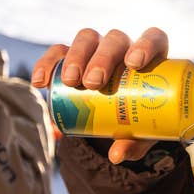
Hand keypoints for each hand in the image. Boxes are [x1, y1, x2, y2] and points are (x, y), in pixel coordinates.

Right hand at [31, 27, 168, 162]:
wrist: (120, 120)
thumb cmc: (141, 121)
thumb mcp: (143, 133)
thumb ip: (135, 143)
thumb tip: (116, 155)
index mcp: (152, 59)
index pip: (153, 38)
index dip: (145, 45)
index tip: (134, 64)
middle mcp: (125, 48)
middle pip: (115, 39)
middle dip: (102, 58)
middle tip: (93, 83)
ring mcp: (98, 49)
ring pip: (88, 38)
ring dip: (77, 56)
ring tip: (70, 81)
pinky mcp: (73, 56)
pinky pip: (58, 51)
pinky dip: (47, 63)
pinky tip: (40, 82)